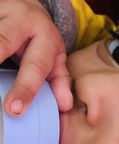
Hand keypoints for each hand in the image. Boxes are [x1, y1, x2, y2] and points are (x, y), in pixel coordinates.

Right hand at [0, 0, 72, 115]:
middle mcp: (21, 18)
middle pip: (2, 42)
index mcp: (44, 34)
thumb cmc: (41, 41)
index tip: (14, 110)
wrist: (27, 8)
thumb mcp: (54, 57)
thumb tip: (65, 106)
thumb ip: (59, 80)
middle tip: (0, 101)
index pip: (35, 65)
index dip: (25, 88)